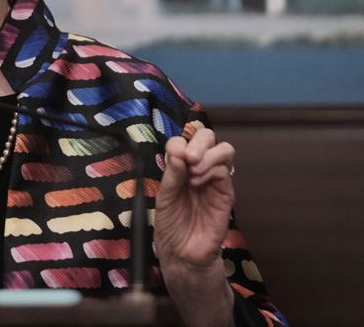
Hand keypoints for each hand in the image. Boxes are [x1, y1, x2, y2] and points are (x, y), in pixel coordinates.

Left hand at [155, 128, 235, 326]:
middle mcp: (200, 169)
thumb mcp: (164, 196)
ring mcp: (215, 180)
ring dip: (208, 155)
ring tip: (194, 173)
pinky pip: (225, 172)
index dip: (180, 142)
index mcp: (181, 167)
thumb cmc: (170, 224)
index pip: (185, 140)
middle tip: (189, 159)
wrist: (182, 252)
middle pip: (208, 137)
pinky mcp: (226, 194)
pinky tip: (199, 183)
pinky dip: (212, 170)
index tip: (174, 157)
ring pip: (224, 150)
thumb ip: (171, 173)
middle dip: (199, 141)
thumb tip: (178, 151)